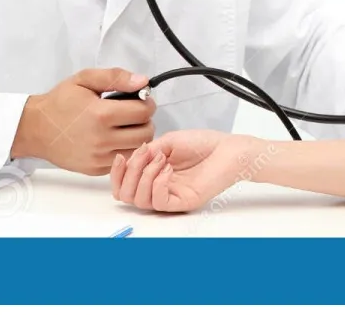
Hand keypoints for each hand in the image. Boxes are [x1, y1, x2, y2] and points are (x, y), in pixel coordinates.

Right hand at [10, 68, 155, 174]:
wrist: (35, 128)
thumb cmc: (60, 102)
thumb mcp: (85, 79)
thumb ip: (116, 77)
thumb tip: (143, 82)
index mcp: (102, 114)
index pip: (144, 111)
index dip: (147, 103)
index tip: (140, 100)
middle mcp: (102, 139)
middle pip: (146, 133)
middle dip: (145, 121)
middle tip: (134, 114)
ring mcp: (98, 158)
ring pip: (137, 150)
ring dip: (138, 137)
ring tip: (126, 127)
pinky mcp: (95, 170)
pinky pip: (122, 161)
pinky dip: (124, 150)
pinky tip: (115, 139)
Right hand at [110, 129, 258, 211]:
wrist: (228, 149)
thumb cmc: (203, 144)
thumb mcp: (167, 142)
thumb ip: (146, 152)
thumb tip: (128, 159)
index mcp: (152, 174)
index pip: (124, 185)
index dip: (116, 174)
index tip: (121, 157)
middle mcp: (158, 188)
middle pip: (126, 196)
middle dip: (128, 174)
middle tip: (143, 156)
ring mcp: (170, 196)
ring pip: (140, 201)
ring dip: (144, 176)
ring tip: (161, 159)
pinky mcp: (183, 202)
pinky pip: (159, 202)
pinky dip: (157, 184)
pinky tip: (167, 169)